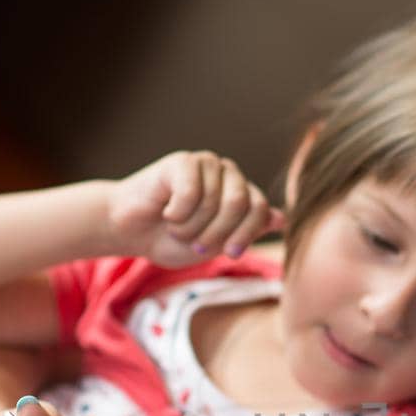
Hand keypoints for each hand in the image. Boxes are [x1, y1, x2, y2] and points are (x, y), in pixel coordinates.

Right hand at [107, 150, 285, 264]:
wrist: (131, 232)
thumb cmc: (172, 240)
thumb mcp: (216, 245)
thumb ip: (248, 231)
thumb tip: (283, 218)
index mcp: (242, 195)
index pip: (260, 209)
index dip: (246, 234)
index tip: (229, 254)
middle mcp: (229, 176)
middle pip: (240, 203)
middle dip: (217, 232)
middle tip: (196, 243)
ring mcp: (207, 165)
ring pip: (214, 200)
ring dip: (191, 226)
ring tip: (176, 227)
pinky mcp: (183, 161)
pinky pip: (191, 191)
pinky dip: (177, 212)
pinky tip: (165, 211)